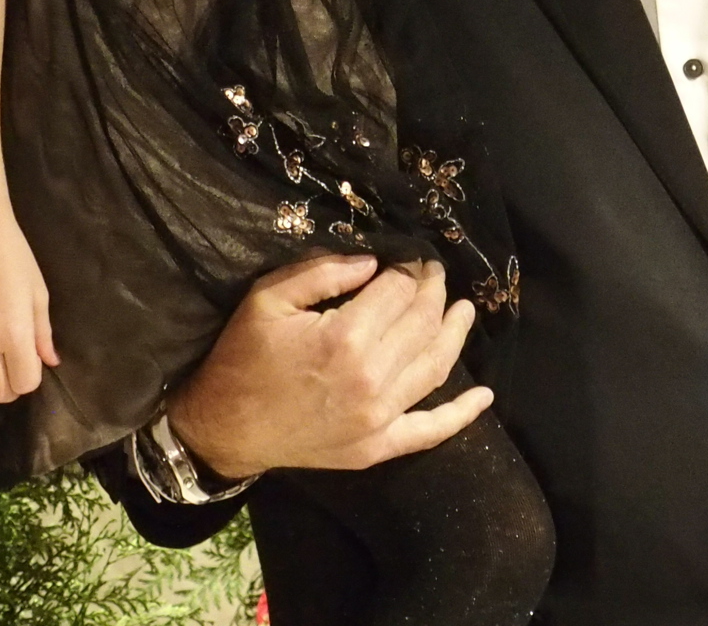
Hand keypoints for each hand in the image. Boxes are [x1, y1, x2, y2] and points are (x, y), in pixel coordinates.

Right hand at [166, 254, 489, 479]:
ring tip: (465, 310)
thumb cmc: (242, 357)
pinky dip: (461, 415)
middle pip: (422, 323)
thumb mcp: (268, 299)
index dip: (407, 270)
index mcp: (346, 338)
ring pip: (435, 367)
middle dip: (434, 292)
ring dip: (455, 334)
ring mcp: (379, 418)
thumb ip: (322, 272)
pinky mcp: (377, 448)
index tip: (408, 259)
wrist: (222, 429)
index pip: (398, 291)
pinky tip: (484, 397)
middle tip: (434, 274)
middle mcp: (371, 378)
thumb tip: (374, 263)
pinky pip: (429, 431)